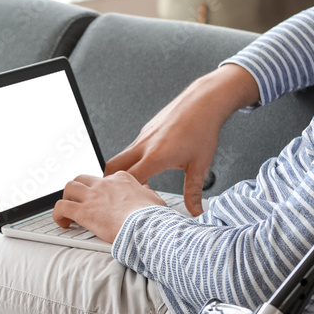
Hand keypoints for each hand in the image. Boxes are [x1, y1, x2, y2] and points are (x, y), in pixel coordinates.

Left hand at [52, 172, 166, 243]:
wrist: (147, 227)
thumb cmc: (153, 217)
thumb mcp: (155, 199)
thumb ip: (147, 193)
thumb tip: (145, 191)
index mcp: (122, 179)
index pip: (105, 179)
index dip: (100, 190)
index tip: (101, 201)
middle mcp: (105, 184)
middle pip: (83, 179)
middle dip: (79, 190)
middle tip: (80, 202)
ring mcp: (93, 196)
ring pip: (69, 188)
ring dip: (67, 198)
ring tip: (69, 211)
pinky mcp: (83, 211)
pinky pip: (61, 207)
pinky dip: (58, 214)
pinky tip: (63, 223)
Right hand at [103, 64, 259, 215]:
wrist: (204, 102)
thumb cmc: (202, 130)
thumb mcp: (200, 165)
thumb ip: (193, 191)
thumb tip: (195, 211)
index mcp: (155, 157)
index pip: (128, 180)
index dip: (125, 194)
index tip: (129, 204)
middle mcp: (144, 145)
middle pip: (113, 166)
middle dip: (109, 182)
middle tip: (116, 195)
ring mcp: (143, 136)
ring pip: (122, 156)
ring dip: (123, 170)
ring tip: (135, 183)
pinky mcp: (146, 130)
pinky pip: (132, 148)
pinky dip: (133, 159)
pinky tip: (148, 165)